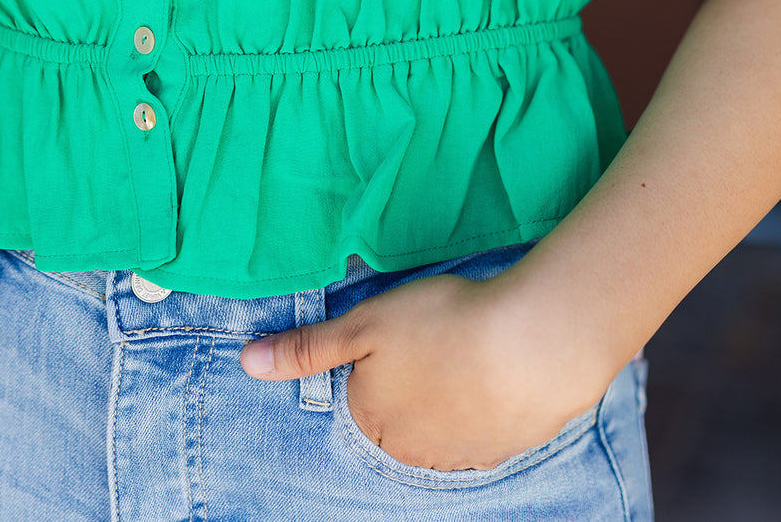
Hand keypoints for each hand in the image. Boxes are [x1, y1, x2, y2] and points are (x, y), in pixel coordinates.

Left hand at [238, 261, 613, 471]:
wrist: (533, 342)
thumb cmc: (442, 324)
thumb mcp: (363, 324)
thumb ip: (307, 348)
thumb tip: (247, 362)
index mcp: (373, 422)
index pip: (360, 398)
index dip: (377, 361)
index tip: (400, 332)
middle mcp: (413, 453)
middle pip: (400, 418)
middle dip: (412, 384)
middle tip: (435, 338)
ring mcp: (462, 456)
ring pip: (443, 427)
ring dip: (451, 395)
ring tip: (469, 349)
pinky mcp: (505, 448)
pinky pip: (485, 428)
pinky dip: (488, 401)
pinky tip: (498, 369)